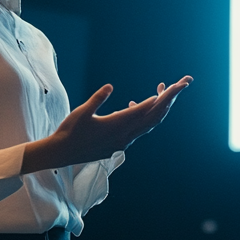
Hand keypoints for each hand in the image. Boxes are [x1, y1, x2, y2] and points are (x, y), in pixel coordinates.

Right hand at [21, 77, 191, 173]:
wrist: (62, 153)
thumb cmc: (70, 131)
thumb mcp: (82, 112)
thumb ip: (97, 99)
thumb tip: (110, 86)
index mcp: (115, 126)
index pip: (141, 111)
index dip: (156, 100)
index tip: (169, 89)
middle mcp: (123, 136)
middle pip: (151, 119)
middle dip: (166, 102)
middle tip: (178, 87)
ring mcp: (122, 143)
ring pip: (146, 126)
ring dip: (156, 110)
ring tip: (163, 93)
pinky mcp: (118, 145)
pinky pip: (137, 131)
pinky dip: (142, 118)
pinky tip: (133, 107)